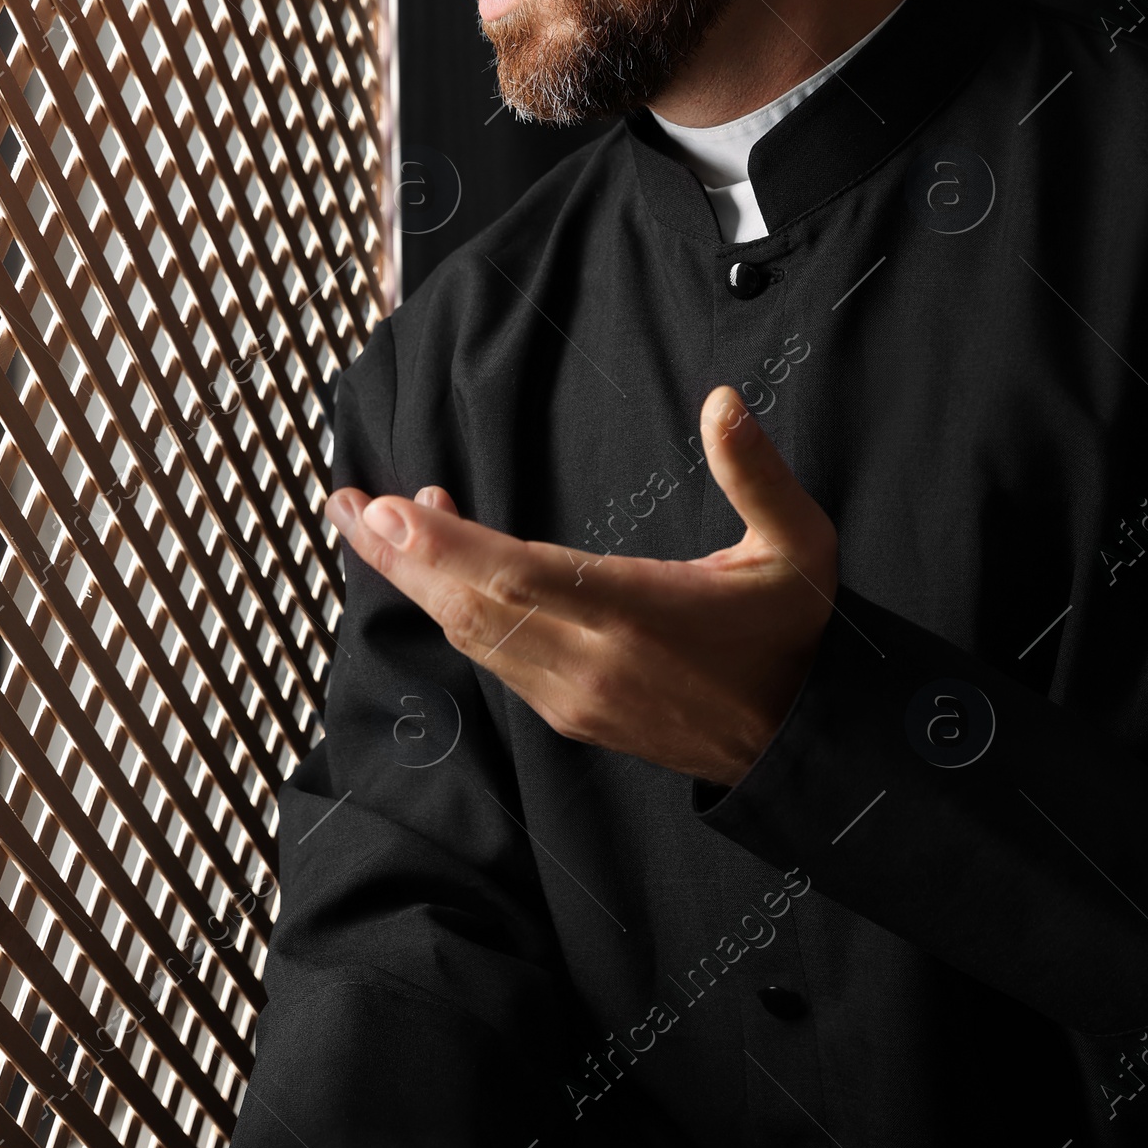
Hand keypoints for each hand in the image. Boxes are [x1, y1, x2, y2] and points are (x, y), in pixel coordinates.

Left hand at [325, 384, 838, 785]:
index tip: (390, 509)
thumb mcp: (800, 546)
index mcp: (641, 614)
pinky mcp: (568, 713)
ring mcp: (573, 696)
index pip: (523, 577)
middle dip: (400, 556)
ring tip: (375, 522)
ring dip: (418, 580)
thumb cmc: (791, 639)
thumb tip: (721, 402)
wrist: (797, 745)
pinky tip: (440, 568)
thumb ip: (757, 473)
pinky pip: (490, 656)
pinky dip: (453, 608)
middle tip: (347, 504)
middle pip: (472, 608)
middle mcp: (593, 662)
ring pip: (472, 636)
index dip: (447, 546)